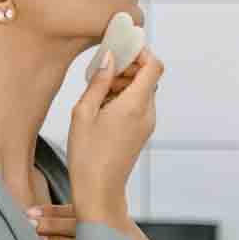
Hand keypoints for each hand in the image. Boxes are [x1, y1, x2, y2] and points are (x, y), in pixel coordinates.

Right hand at [66, 46, 163, 222]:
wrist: (99, 192)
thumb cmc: (87, 156)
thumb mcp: (84, 112)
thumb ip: (98, 81)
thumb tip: (110, 58)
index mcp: (135, 105)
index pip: (155, 66)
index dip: (141, 52)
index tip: (122, 47)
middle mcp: (147, 113)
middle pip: (148, 77)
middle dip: (128, 68)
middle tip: (102, 73)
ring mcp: (147, 125)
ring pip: (143, 91)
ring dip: (124, 84)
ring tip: (97, 93)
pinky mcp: (141, 133)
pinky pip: (139, 106)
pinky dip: (124, 99)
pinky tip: (102, 108)